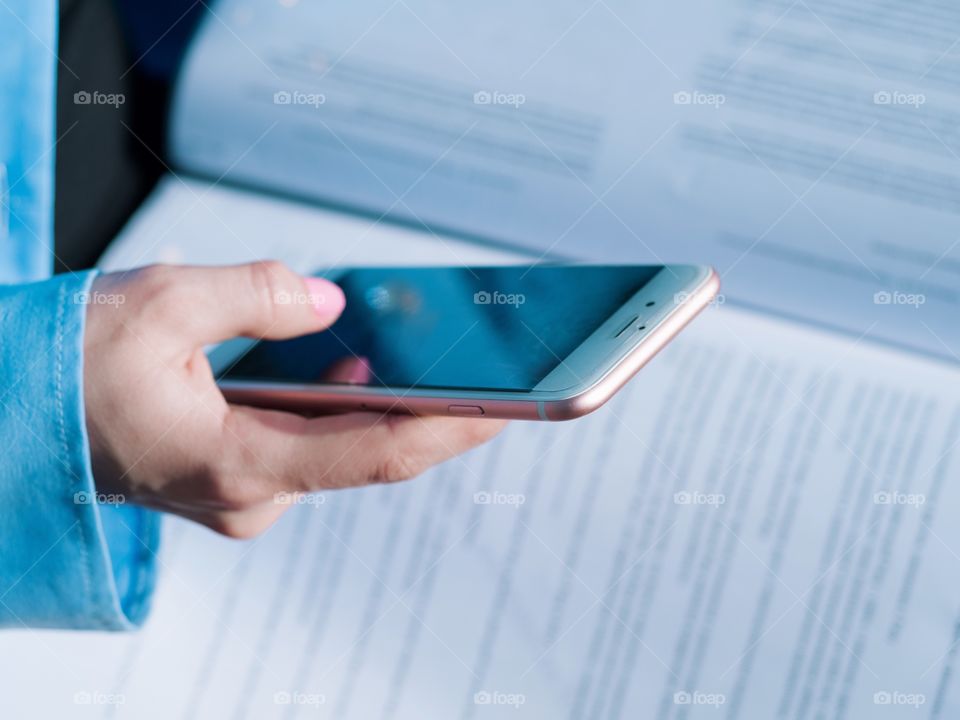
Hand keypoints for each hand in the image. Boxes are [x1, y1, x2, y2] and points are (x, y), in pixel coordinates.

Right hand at [83, 261, 505, 537]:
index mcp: (239, 464)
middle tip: (497, 368)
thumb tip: (330, 303)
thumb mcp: (158, 305)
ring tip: (442, 355)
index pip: (378, 452)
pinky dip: (340, 404)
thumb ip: (255, 296)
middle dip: (435, 409)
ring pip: (339, 444)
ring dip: (387, 402)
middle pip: (370, 450)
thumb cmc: (63, 369)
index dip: (455, 427)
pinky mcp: (236, 473)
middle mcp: (252, 493)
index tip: (516, 404)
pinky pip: (308, 440)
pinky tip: (359, 363)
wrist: (7, 414)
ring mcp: (244, 490)